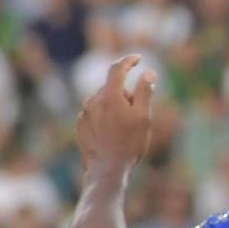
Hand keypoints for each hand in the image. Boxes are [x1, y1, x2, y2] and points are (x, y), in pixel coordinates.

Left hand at [75, 55, 156, 175]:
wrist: (107, 169)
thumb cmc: (129, 143)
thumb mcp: (143, 117)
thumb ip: (145, 92)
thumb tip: (149, 72)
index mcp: (109, 95)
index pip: (118, 69)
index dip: (129, 61)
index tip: (139, 58)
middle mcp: (93, 100)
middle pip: (112, 88)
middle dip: (126, 95)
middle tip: (138, 116)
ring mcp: (84, 113)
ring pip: (102, 102)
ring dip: (115, 108)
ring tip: (124, 130)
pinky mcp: (79, 126)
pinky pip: (94, 115)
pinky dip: (105, 119)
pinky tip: (112, 136)